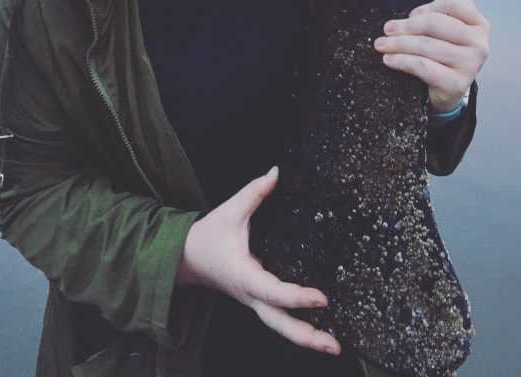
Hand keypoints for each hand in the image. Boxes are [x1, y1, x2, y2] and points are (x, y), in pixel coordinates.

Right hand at [176, 167, 341, 354]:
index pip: (274, 292)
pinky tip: (317, 327)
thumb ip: (255, 191)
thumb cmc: (208, 235)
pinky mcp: (256, 299)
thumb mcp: (230, 210)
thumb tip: (276, 172)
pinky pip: (278, 317)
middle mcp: (251, 294)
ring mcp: (253, 300)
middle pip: (280, 324)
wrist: (186, 257)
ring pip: (280, 326)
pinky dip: (297, 325)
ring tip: (333, 346)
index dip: (298, 296)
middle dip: (307, 336)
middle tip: (335, 347)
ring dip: (305, 337)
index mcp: (245, 276)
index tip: (322, 297)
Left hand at [374, 0, 488, 112]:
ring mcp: (471, 64)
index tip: (411, 16)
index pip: (453, 2)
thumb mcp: (441, 32)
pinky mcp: (458, 83)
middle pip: (435, 22)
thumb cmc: (443, 53)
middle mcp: (479, 42)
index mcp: (477, 23)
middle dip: (406, 26)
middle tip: (387, 30)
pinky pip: (423, 66)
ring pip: (426, 45)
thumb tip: (409, 19)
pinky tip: (389, 59)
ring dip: (398, 44)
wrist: (449, 89)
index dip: (428, 6)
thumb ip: (429, 18)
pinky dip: (402, 61)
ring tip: (382, 45)